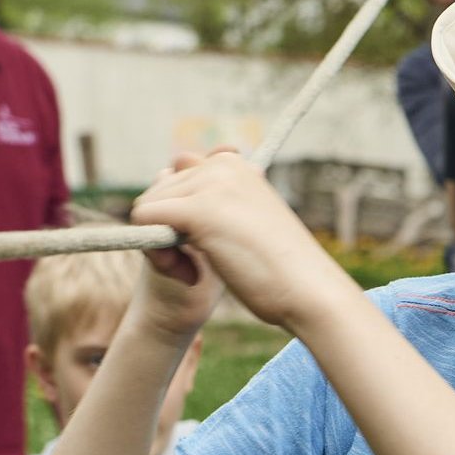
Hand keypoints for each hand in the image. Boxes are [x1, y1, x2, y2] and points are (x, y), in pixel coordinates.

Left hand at [131, 150, 356, 330]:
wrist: (310, 291)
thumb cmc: (281, 268)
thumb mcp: (244, 223)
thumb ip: (215, 201)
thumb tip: (176, 164)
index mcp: (233, 165)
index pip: (176, 175)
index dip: (177, 214)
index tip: (200, 246)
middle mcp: (221, 165)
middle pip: (157, 192)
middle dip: (165, 230)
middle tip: (197, 267)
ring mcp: (211, 184)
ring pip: (148, 206)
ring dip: (161, 246)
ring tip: (197, 273)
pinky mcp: (200, 209)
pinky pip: (145, 219)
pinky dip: (157, 254)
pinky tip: (191, 276)